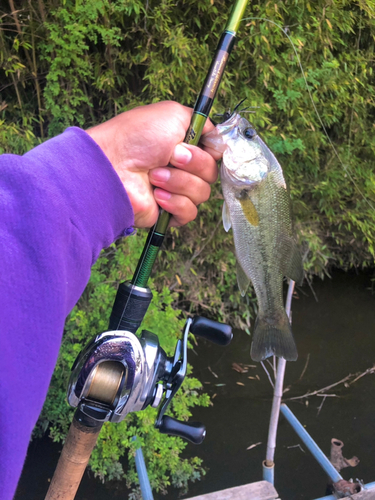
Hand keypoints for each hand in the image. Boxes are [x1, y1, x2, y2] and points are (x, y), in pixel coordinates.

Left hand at [86, 101, 220, 227]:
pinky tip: (157, 196)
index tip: (198, 145)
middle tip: (169, 157)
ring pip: (202, 193)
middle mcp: (182, 168)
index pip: (215, 154)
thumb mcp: (173, 113)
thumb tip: (219, 141)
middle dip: (193, 164)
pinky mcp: (168, 212)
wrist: (113, 166)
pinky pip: (189, 213)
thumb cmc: (137, 136)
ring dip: (179, 182)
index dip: (211, 151)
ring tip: (154, 176)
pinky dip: (175, 203)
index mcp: (184, 145)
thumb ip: (201, 122)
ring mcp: (175, 191)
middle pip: (211, 174)